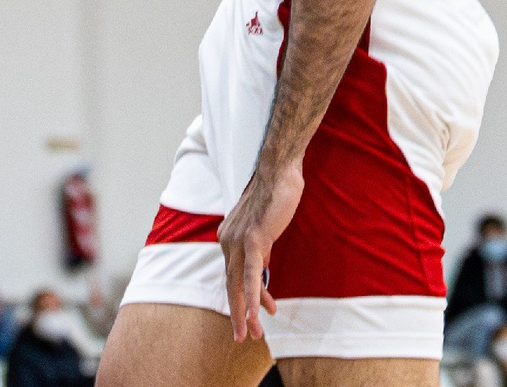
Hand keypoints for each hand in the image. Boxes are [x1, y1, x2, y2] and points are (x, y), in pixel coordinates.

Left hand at [219, 160, 303, 343]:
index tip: (256, 314)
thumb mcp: (264, 226)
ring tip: (253, 334)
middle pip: (231, 285)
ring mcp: (238, 240)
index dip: (245, 298)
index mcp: (228, 237)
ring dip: (245, 313)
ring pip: (238, 285)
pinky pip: (251, 274)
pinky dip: (252, 296)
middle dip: (238, 313)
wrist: (278, 169)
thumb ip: (260, 245)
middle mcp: (227, 240)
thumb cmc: (275, 193)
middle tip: (245, 337)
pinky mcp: (253, 239)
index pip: (235, 275)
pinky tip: (255, 314)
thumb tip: (262, 264)